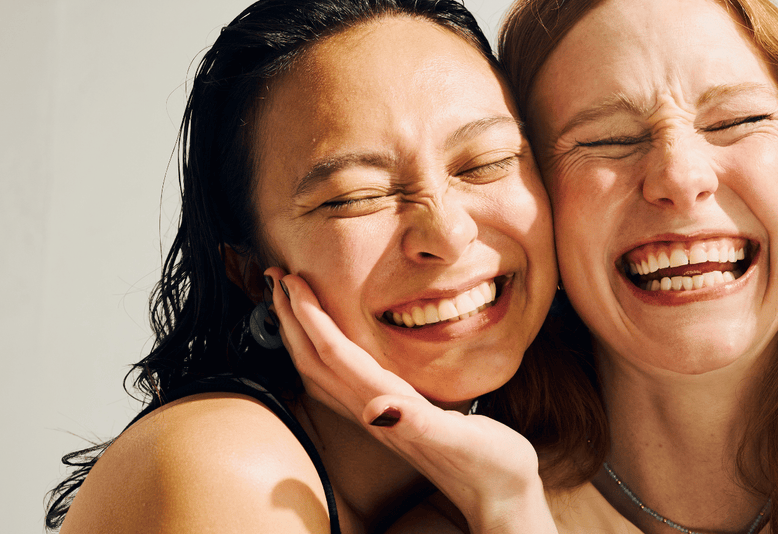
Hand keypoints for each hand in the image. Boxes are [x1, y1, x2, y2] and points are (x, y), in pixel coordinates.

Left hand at [265, 269, 556, 533]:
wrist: (500, 499)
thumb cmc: (491, 467)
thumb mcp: (464, 440)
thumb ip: (421, 424)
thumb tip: (377, 409)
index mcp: (389, 407)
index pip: (335, 354)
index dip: (311, 317)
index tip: (292, 281)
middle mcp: (375, 414)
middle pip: (315, 362)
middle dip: (291, 319)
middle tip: (276, 278)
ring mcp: (379, 419)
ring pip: (322, 374)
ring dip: (300, 337)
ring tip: (291, 304)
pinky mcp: (391, 421)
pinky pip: (342, 383)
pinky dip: (324, 355)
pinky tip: (332, 345)